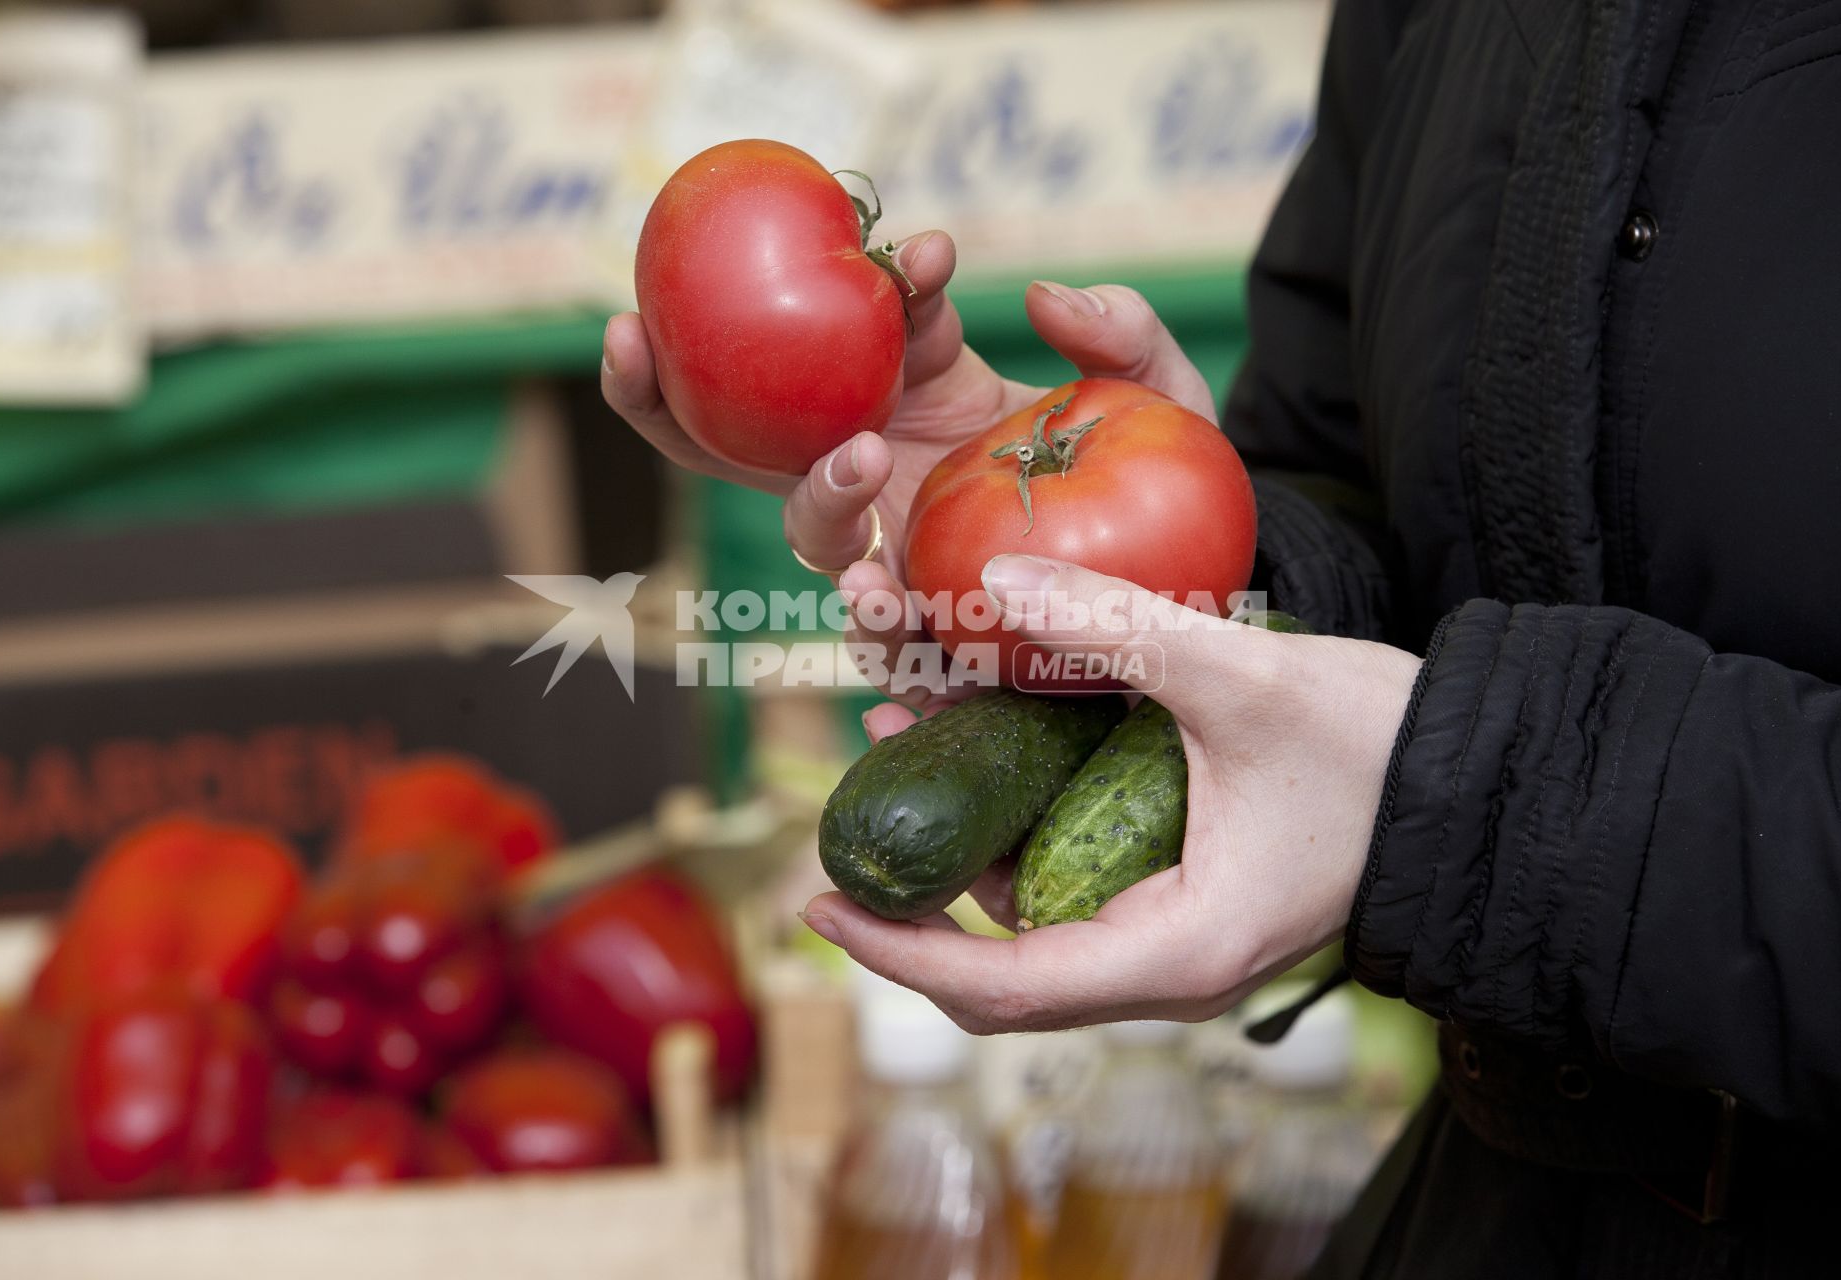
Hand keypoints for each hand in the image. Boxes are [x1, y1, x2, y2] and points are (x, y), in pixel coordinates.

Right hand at [602, 231, 1217, 713]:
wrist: (1200, 575)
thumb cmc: (1164, 470)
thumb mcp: (1164, 390)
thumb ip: (1122, 330)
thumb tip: (1041, 296)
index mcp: (910, 395)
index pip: (828, 345)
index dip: (819, 310)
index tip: (855, 271)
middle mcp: (880, 473)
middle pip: (743, 447)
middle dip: (666, 400)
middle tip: (639, 342)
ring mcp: (901, 554)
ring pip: (814, 541)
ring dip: (818, 502)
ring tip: (863, 466)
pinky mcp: (940, 636)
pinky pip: (889, 653)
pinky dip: (881, 647)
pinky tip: (890, 620)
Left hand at [800, 557, 1420, 1033]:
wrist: (1489, 775)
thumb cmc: (1387, 749)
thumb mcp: (1245, 679)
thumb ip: (1117, 626)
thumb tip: (992, 576)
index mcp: (1174, 952)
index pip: (1000, 985)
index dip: (896, 950)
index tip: (816, 903)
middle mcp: (1166, 967)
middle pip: (1001, 967)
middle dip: (915, 892)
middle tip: (849, 814)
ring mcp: (1177, 937)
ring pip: (1035, 918)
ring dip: (964, 841)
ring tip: (906, 733)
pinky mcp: (1186, 896)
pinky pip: (1075, 884)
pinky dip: (1020, 826)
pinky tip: (990, 741)